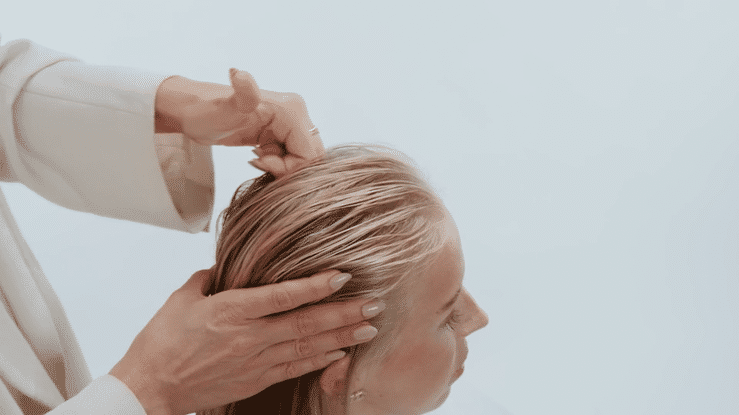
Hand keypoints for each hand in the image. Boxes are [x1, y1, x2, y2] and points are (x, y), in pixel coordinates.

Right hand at [109, 269, 380, 414]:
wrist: (150, 388)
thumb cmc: (161, 341)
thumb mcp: (182, 299)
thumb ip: (210, 279)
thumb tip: (226, 266)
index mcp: (229, 310)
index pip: (281, 296)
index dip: (314, 286)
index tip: (342, 276)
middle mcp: (247, 336)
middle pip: (304, 323)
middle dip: (342, 313)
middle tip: (373, 304)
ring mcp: (254, 361)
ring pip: (306, 347)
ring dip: (340, 337)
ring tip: (368, 328)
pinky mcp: (255, 380)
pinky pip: (294, 369)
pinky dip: (320, 360)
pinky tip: (341, 352)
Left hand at [155, 69, 323, 176]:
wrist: (191, 111)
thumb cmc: (205, 111)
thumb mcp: (226, 108)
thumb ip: (242, 94)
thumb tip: (240, 74)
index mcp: (292, 109)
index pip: (309, 152)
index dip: (289, 166)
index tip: (261, 163)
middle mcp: (296, 113)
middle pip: (309, 154)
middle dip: (288, 167)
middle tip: (259, 163)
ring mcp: (288, 122)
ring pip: (301, 156)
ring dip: (282, 165)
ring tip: (255, 158)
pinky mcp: (280, 131)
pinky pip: (291, 154)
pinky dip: (278, 161)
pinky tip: (257, 155)